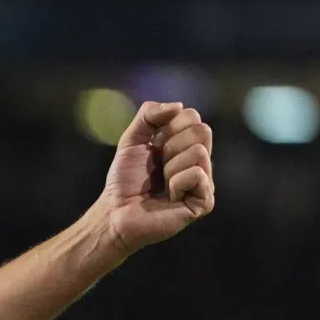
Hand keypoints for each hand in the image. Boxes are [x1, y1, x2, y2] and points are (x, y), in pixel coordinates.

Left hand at [91, 101, 215, 255]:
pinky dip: (175, 183)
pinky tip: (169, 196)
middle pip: (203, 131)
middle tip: (158, 165)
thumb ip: (148, 115)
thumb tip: (178, 106)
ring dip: (170, 167)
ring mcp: (205, 182)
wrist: (115, 212)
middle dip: (171, 145)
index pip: (192, 116)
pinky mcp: (204, 202)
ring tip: (162, 183)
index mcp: (186, 144)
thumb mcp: (131, 140)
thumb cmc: (124, 180)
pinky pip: (197, 175)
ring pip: (199, 152)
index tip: (152, 146)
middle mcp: (200, 161)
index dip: (167, 127)